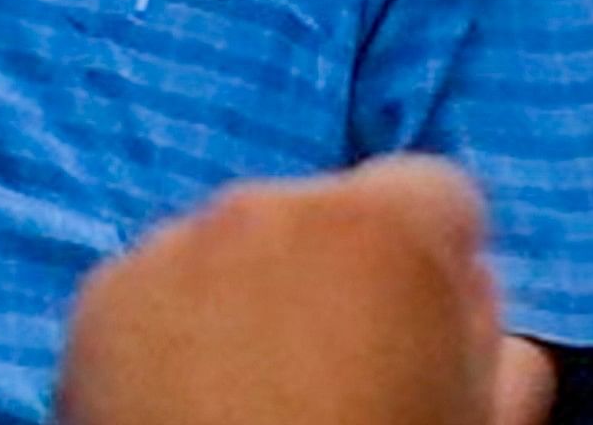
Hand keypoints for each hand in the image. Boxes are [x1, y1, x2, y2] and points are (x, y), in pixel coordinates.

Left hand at [57, 158, 515, 424]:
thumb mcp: (480, 416)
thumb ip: (493, 337)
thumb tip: (473, 297)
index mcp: (379, 229)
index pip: (438, 190)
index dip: (447, 257)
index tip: (437, 319)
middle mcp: (263, 207)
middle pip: (326, 212)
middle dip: (344, 269)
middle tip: (349, 366)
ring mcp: (167, 242)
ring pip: (238, 244)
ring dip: (259, 289)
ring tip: (266, 389)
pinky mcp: (99, 294)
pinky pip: (163, 286)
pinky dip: (182, 323)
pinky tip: (197, 398)